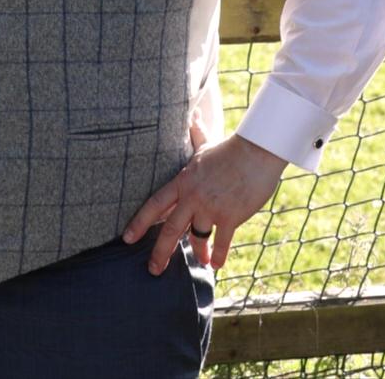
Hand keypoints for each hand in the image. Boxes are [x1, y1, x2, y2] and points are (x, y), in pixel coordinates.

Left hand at [121, 134, 286, 274]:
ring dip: (197, 251)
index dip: (139, 222)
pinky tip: (216, 265)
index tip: (127, 238)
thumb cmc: (231, 148)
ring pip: (196, 236)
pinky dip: (219, 255)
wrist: (257, 152)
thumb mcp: (207, 144)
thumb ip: (196, 134)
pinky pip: (222, 241)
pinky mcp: (231, 216)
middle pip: (170, 229)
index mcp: (183, 182)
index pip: (155, 205)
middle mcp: (192, 197)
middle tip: (152, 270)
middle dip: (160, 252)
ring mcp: (211, 208)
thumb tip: (193, 112)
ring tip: (199, 262)